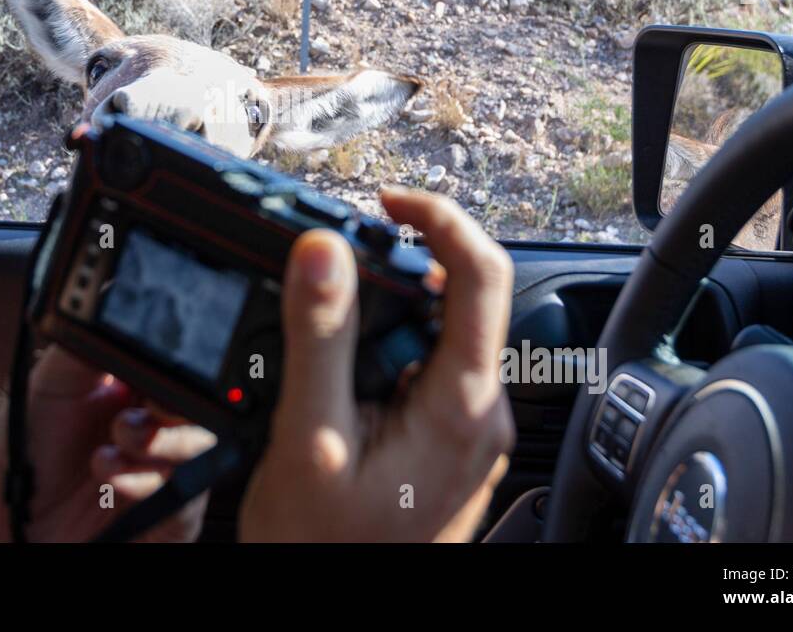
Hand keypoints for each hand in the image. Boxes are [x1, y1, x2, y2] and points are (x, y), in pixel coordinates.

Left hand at [21, 346, 215, 542]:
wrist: (7, 514)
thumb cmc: (27, 446)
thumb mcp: (52, 380)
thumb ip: (88, 343)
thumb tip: (111, 308)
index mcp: (142, 388)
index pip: (180, 368)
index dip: (178, 366)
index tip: (155, 372)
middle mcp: (161, 427)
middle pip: (202, 407)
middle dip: (176, 406)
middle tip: (144, 409)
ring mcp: (167, 471)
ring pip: (200, 449)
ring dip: (158, 444)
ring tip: (114, 444)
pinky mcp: (170, 516)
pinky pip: (186, 500)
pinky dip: (148, 485)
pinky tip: (112, 480)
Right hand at [239, 186, 514, 541]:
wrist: (335, 605)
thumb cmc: (327, 545)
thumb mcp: (309, 434)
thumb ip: (320, 338)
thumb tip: (323, 251)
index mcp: (462, 403)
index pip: (482, 273)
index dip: (439, 217)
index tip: (387, 201)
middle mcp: (480, 410)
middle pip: (456, 298)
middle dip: (392, 279)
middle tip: (329, 291)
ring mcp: (466, 427)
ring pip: (434, 334)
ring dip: (381, 322)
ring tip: (326, 365)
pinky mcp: (447, 439)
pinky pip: (423, 370)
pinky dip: (383, 357)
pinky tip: (341, 389)